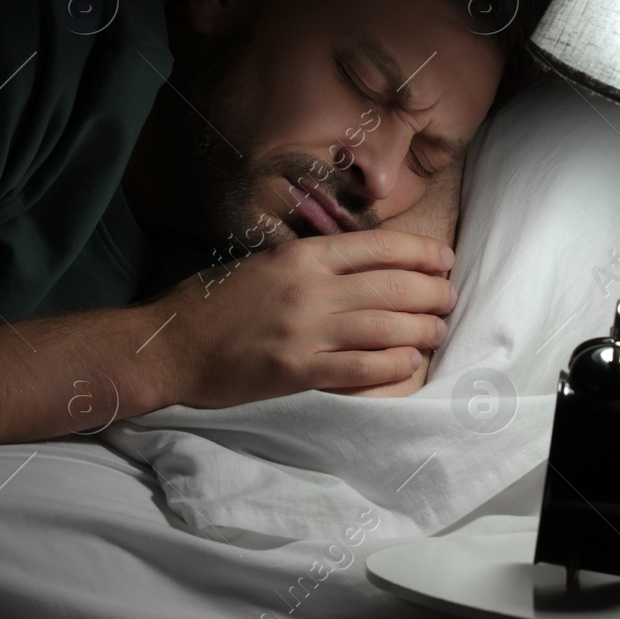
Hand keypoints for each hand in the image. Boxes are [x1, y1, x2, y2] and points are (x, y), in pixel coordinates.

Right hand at [143, 228, 457, 408]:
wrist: (170, 345)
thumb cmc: (214, 302)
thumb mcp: (264, 263)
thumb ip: (311, 263)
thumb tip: (365, 268)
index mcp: (301, 256)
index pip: (378, 246)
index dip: (420, 252)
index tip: (444, 259)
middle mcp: (309, 289)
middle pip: (392, 287)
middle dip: (431, 292)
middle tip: (449, 299)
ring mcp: (305, 332)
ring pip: (384, 328)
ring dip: (421, 330)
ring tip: (438, 331)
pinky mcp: (297, 372)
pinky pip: (360, 369)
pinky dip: (392, 366)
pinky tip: (410, 363)